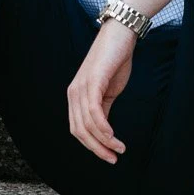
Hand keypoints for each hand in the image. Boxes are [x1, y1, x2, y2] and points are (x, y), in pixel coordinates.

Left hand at [67, 20, 137, 164]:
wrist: (120, 36)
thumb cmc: (115, 62)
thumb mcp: (108, 91)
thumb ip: (103, 109)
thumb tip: (104, 132)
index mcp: (76, 97)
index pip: (77, 129)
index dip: (92, 146)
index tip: (109, 156)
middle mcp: (74, 93)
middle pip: (79, 131)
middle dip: (96, 149)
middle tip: (113, 158)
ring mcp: (81, 87)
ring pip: (87, 124)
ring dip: (104, 141)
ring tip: (119, 149)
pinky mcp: (92, 81)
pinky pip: (94, 111)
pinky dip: (103, 128)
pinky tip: (113, 136)